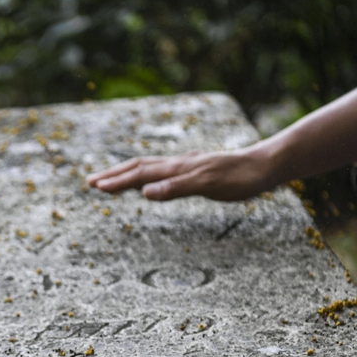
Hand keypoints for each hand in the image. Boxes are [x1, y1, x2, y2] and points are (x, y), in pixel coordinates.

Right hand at [85, 149, 275, 200]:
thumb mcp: (209, 186)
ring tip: (110, 179)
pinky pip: (162, 171)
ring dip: (126, 173)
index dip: (116, 181)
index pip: (139, 173)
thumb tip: (144, 192)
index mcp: (178, 168)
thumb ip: (176, 188)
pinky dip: (145, 175)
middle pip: (138, 167)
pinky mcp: (195, 170)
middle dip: (113, 175)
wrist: (266, 165)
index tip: (94, 187)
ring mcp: (186, 165)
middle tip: (89, 182)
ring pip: (149, 167)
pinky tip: (148, 180)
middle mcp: (178, 164)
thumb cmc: (240, 178)